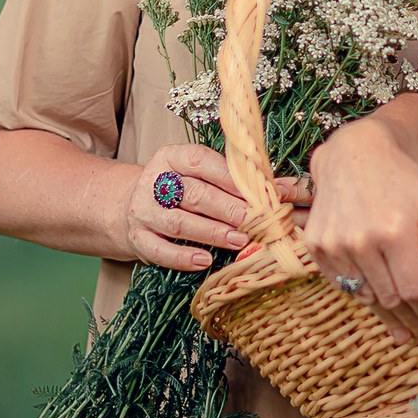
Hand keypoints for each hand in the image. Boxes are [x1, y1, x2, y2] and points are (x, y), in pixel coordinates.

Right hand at [118, 142, 301, 272]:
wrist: (130, 208)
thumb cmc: (179, 191)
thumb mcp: (200, 176)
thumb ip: (236, 181)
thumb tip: (287, 188)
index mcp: (172, 157)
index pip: (201, 162)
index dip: (230, 178)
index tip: (259, 192)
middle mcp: (154, 181)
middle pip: (194, 194)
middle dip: (228, 208)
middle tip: (256, 221)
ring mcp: (143, 211)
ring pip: (179, 222)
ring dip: (212, 232)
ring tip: (239, 241)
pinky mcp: (138, 238)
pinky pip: (160, 249)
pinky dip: (183, 257)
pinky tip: (204, 261)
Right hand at [305, 121, 417, 344]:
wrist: (350, 152)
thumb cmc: (398, 174)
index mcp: (395, 231)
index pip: (415, 289)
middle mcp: (362, 241)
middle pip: (391, 300)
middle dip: (412, 321)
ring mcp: (335, 245)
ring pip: (365, 297)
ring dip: (386, 316)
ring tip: (403, 332)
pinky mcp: (316, 246)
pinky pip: (341, 283)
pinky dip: (360, 295)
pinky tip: (375, 304)